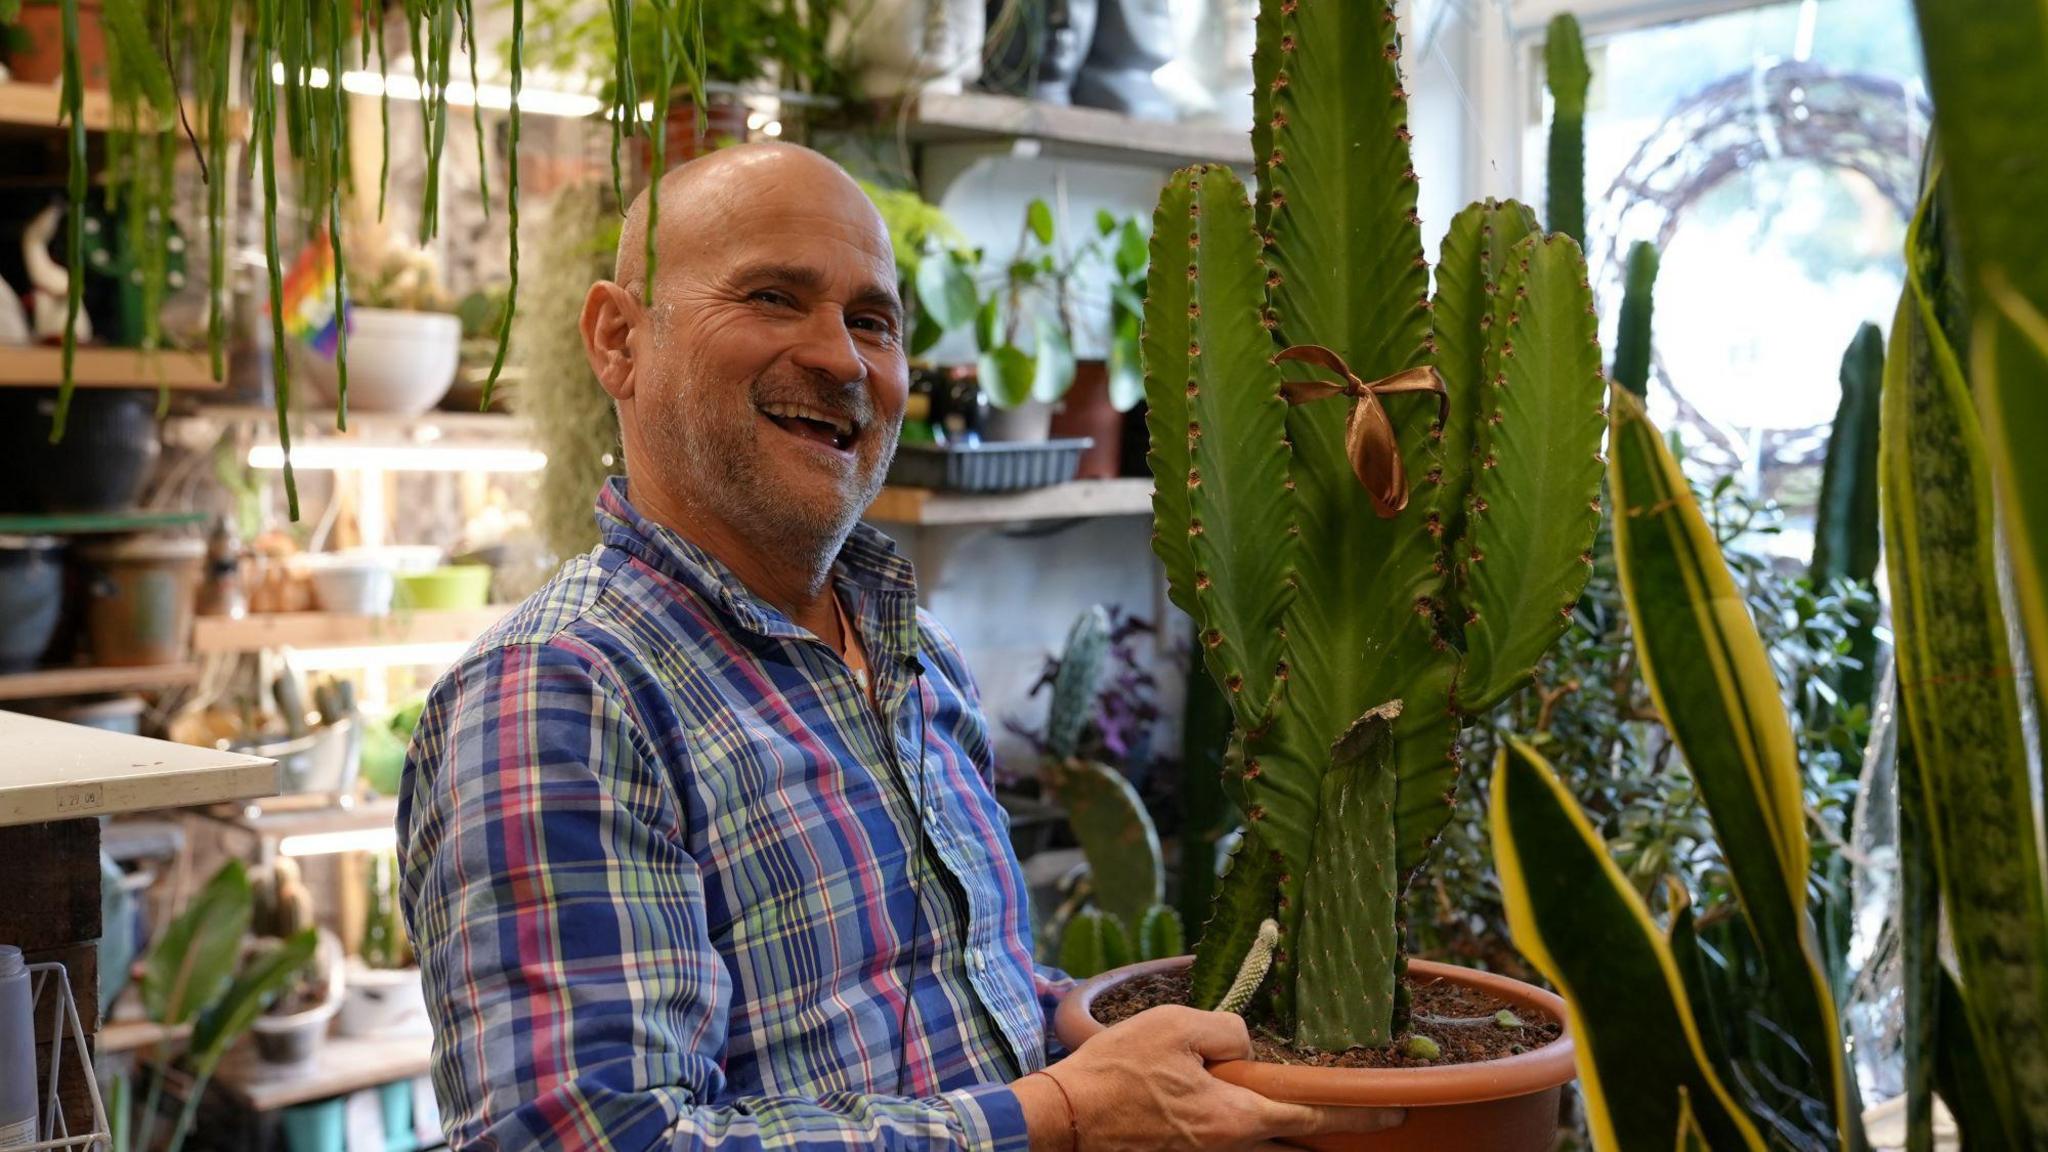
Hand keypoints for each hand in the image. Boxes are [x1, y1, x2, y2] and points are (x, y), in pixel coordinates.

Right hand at [1014, 1005, 1404, 1150]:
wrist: (1062, 1119)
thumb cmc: (1116, 1072)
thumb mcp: (1177, 1025)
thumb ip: (1229, 1030)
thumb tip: (1248, 1044)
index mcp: (1237, 1118)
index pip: (1316, 1114)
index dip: (1360, 1112)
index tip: (1397, 1110)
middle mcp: (1229, 1148)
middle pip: (1294, 1141)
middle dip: (1327, 1131)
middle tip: (1359, 1115)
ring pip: (1264, 1145)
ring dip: (1289, 1131)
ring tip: (1306, 1111)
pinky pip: (1233, 1144)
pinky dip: (1254, 1130)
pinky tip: (1244, 1106)